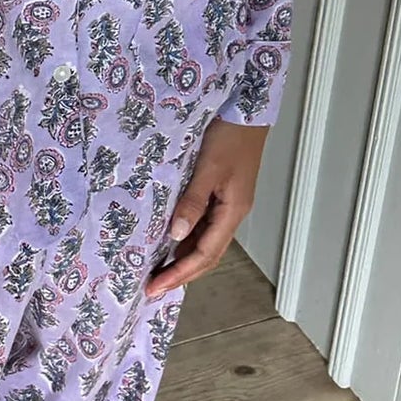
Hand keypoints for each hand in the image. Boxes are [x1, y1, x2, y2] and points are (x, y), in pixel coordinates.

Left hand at [145, 118, 268, 300]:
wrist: (247, 111)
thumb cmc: (227, 137)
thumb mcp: (207, 169)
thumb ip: (192, 202)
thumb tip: (176, 236)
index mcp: (232, 212)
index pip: (205, 254)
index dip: (180, 273)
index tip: (156, 287)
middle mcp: (232, 214)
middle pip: (207, 255)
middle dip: (181, 274)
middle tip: (153, 289)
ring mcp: (229, 205)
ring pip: (206, 242)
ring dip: (184, 260)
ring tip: (159, 273)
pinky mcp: (223, 194)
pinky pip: (205, 227)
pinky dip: (188, 240)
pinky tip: (172, 243)